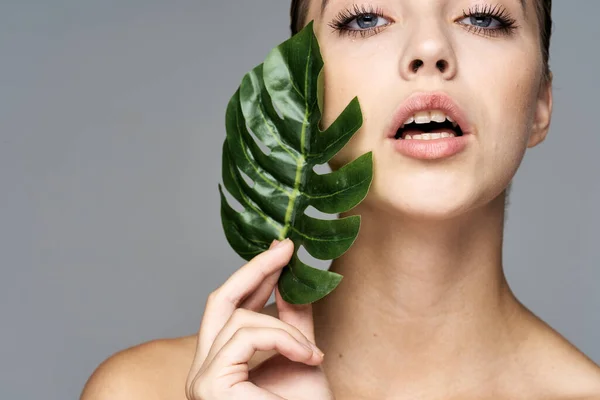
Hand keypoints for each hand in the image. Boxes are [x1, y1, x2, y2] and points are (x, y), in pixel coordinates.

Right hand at [185, 238, 334, 399]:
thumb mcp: (301, 356)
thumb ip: (292, 321)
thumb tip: (291, 279)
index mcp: (221, 364)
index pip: (230, 309)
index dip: (254, 275)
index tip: (281, 251)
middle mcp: (202, 369)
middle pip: (218, 302)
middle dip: (253, 270)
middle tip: (285, 248)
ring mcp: (201, 379)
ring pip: (239, 319)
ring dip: (285, 328)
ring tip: (313, 352)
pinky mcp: (209, 385)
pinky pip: (245, 336)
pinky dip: (281, 338)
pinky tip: (307, 356)